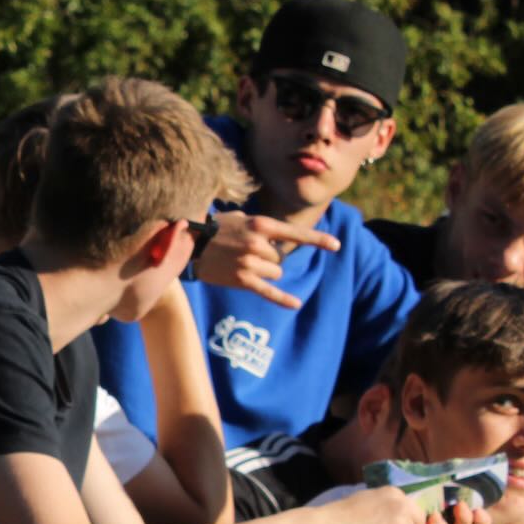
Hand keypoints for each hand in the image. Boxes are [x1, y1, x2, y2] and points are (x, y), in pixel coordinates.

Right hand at [192, 211, 341, 310]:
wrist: (187, 245)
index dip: (318, 240)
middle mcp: (258, 244)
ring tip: (240, 264)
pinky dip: (283, 299)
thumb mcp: (240, 218)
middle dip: (268, 257)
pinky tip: (296, 304)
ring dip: (264, 271)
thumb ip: (261, 227)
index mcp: (260, 225)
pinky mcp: (242, 280)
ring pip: (274, 273)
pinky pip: (268, 291)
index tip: (336, 246)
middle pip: (280, 258)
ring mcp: (250, 263)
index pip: (295, 233)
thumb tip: (278, 240)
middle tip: (244, 252)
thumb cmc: (213, 228)